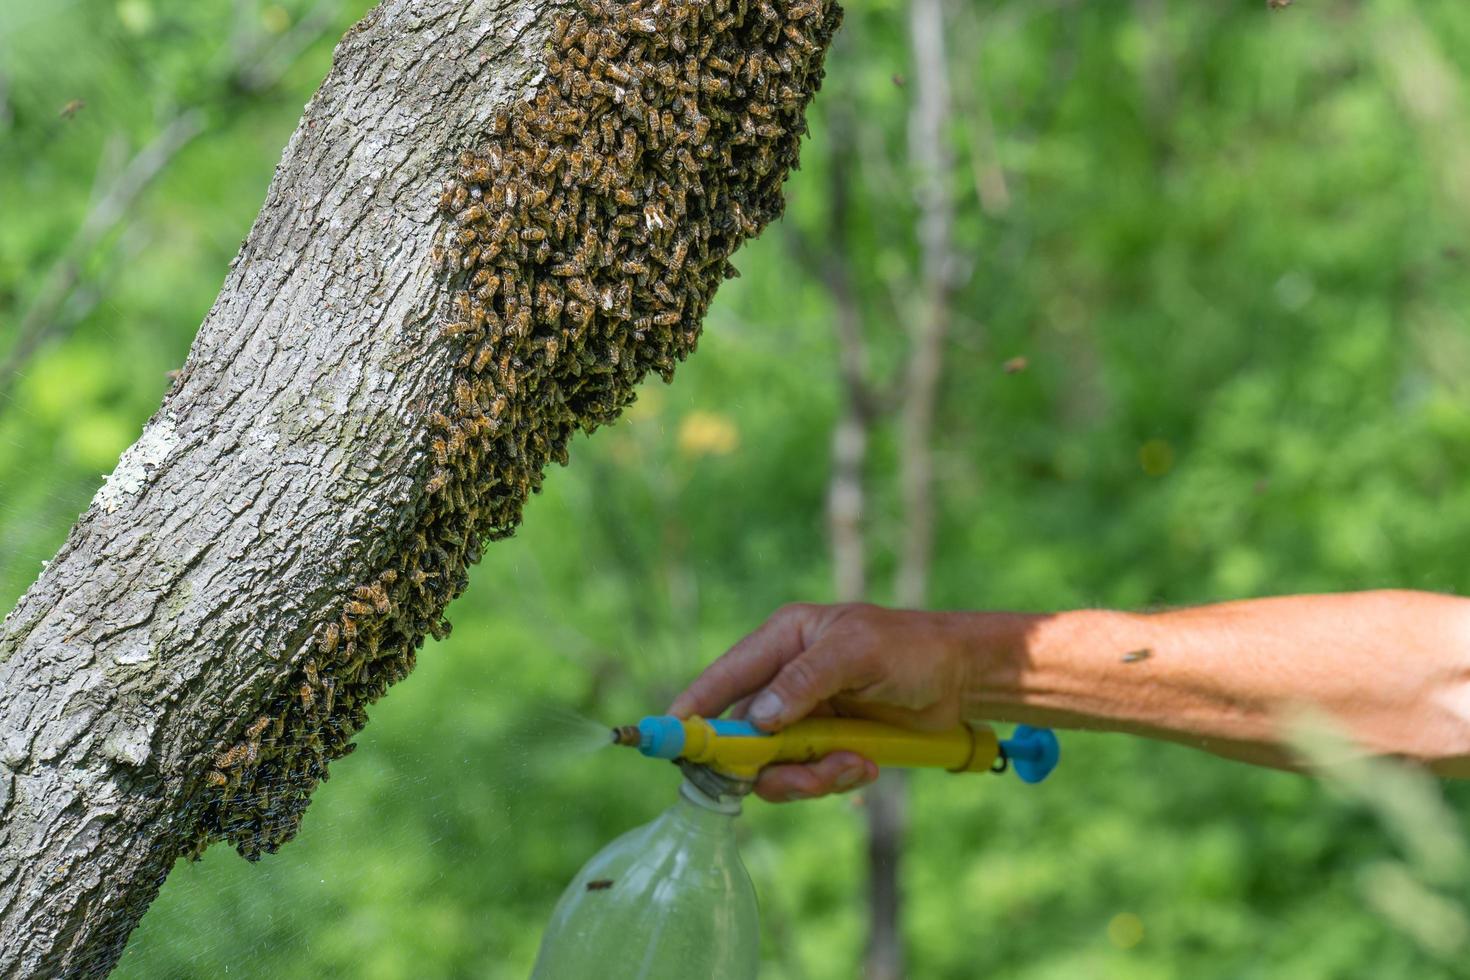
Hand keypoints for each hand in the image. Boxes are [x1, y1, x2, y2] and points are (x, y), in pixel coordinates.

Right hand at [668, 603, 976, 802]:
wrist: (961, 679)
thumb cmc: (911, 649)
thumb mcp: (858, 653)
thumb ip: (805, 681)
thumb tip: (758, 717)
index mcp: (783, 639)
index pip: (724, 675)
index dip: (693, 707)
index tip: (669, 740)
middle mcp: (784, 678)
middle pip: (741, 733)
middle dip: (765, 762)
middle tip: (805, 775)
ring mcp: (802, 715)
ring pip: (771, 765)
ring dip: (807, 777)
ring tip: (852, 765)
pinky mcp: (824, 744)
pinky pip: (805, 777)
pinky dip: (832, 779)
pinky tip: (866, 765)